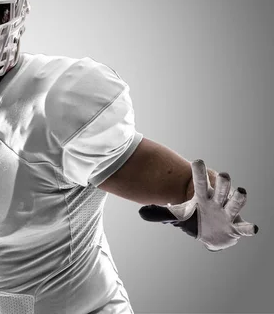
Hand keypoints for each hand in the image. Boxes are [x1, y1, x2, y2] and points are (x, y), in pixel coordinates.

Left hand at [138, 159, 257, 251]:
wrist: (208, 232)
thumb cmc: (192, 219)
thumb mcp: (175, 216)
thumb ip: (159, 213)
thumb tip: (141, 212)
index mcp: (203, 196)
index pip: (200, 182)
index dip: (198, 173)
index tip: (197, 161)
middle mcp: (217, 201)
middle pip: (220, 189)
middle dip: (222, 182)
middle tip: (222, 174)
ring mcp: (227, 213)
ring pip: (234, 203)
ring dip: (238, 199)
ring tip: (242, 191)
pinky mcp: (235, 227)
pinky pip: (243, 227)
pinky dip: (247, 229)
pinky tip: (252, 230)